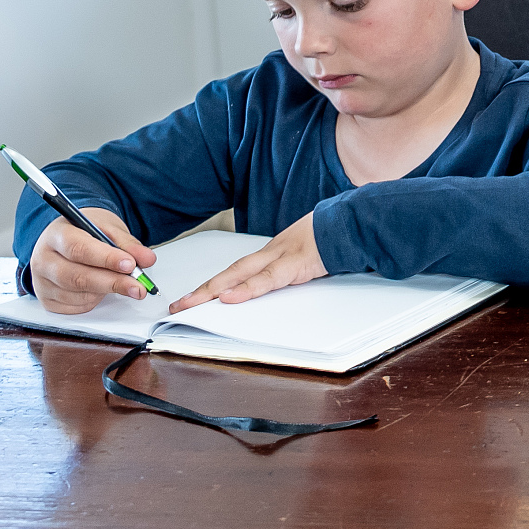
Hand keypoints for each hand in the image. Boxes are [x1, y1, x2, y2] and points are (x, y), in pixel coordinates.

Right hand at [29, 210, 156, 315]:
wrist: (67, 238)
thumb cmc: (86, 232)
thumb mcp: (108, 229)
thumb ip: (128, 244)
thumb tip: (147, 259)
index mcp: (56, 235)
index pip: (79, 249)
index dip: (106, 259)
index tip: (129, 264)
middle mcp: (43, 259)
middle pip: (76, 277)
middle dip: (112, 283)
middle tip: (138, 286)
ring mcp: (42, 282)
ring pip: (77, 294)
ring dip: (105, 291)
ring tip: (120, 281)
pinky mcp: (47, 300)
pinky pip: (76, 307)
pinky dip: (95, 300)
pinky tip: (100, 289)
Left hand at [170, 213, 324, 312]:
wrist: (351, 222)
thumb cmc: (331, 238)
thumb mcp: (306, 257)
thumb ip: (290, 271)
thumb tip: (275, 288)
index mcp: (273, 253)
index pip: (236, 270)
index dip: (213, 284)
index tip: (192, 298)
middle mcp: (271, 253)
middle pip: (229, 272)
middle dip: (202, 290)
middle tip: (177, 305)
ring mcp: (281, 256)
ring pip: (241, 274)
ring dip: (215, 289)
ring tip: (192, 303)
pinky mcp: (296, 264)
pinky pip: (267, 279)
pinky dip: (247, 288)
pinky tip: (229, 296)